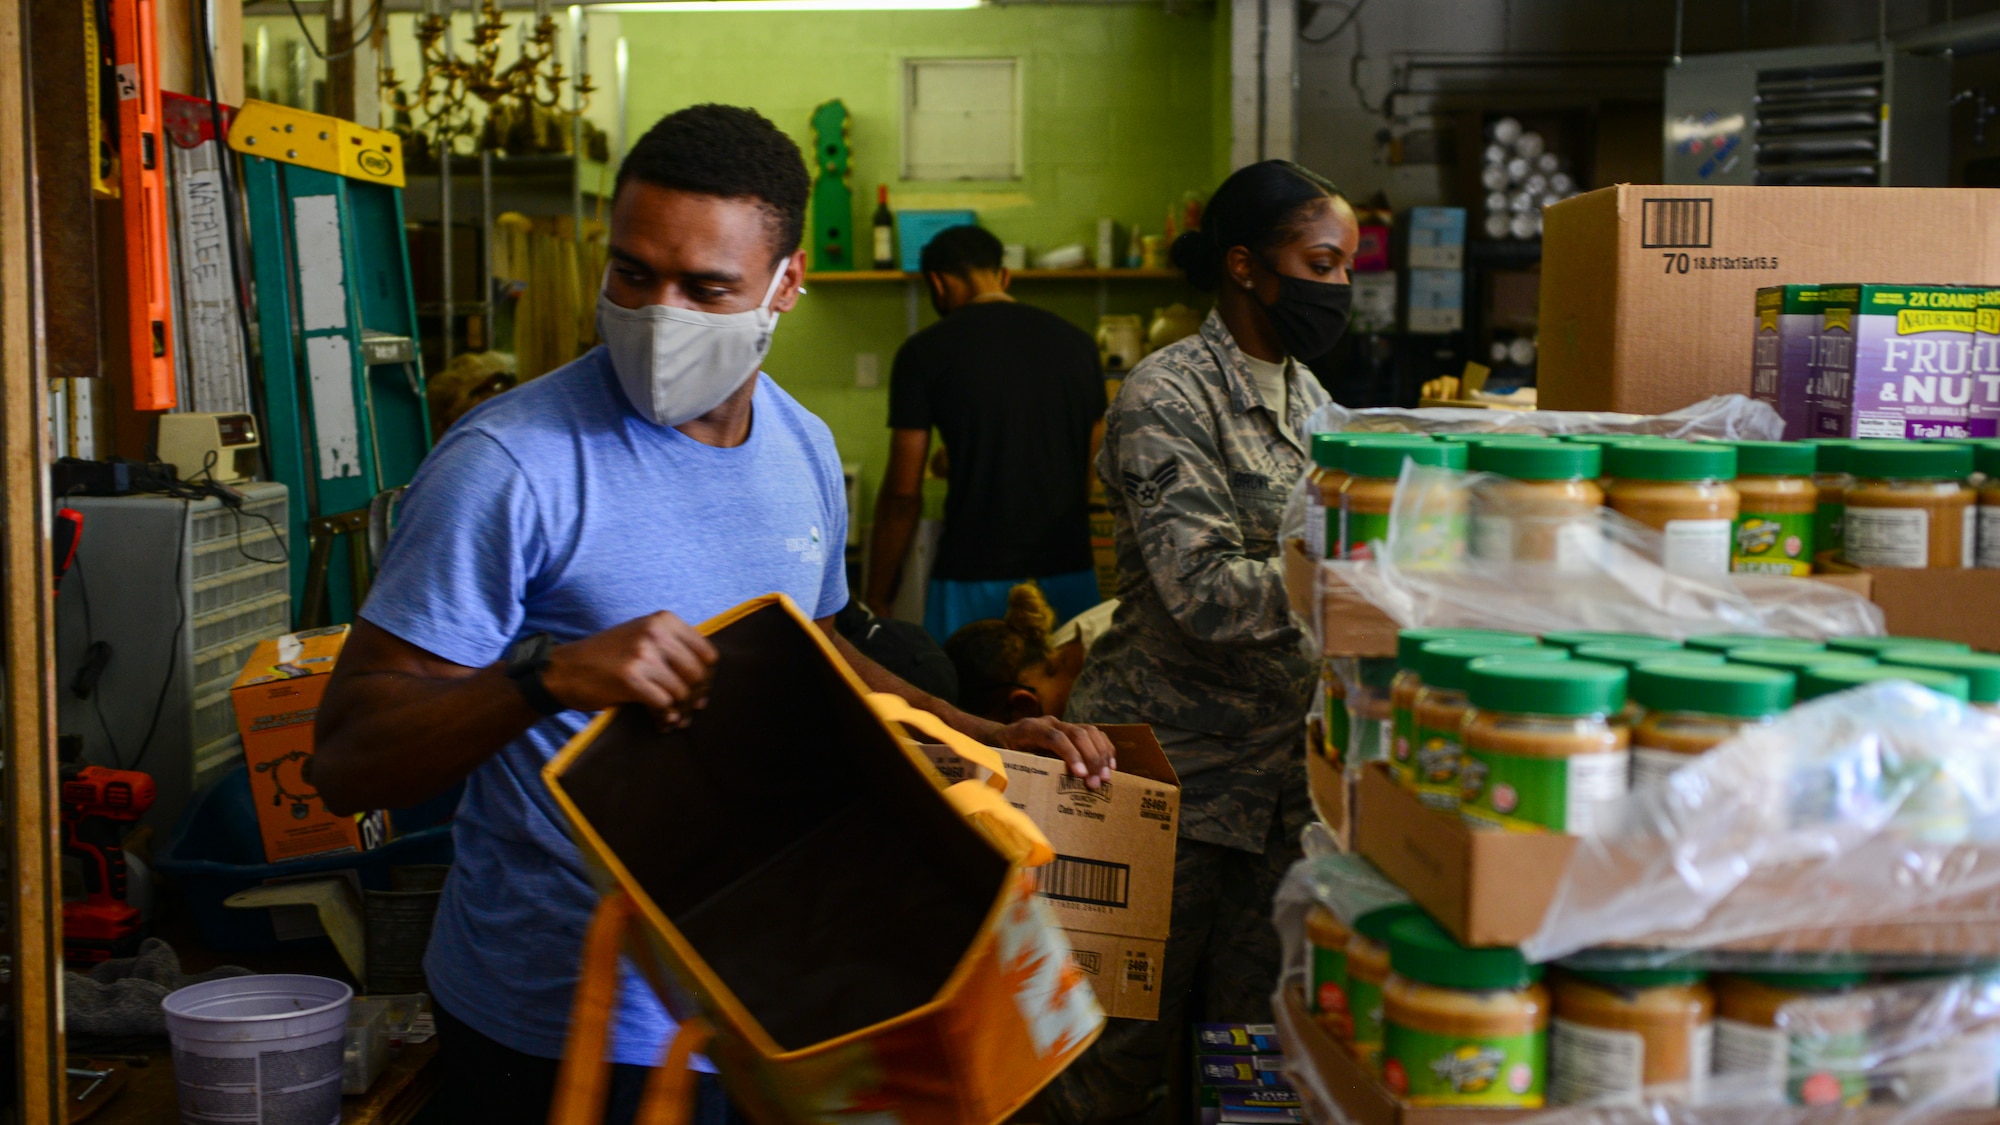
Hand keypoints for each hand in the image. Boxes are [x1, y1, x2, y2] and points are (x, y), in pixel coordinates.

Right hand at [539, 612, 718, 725]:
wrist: (562, 669)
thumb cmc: (607, 657)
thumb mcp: (641, 636)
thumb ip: (674, 649)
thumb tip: (707, 685)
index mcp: (663, 620)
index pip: (708, 653)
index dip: (707, 677)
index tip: (697, 691)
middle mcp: (656, 633)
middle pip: (698, 674)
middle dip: (696, 697)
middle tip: (687, 710)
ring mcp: (643, 655)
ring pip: (682, 692)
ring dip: (680, 711)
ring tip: (671, 719)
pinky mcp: (631, 678)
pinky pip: (664, 705)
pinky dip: (664, 718)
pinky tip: (659, 722)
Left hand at [996, 717, 1116, 789]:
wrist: (1000, 737)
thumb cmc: (1002, 755)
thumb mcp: (1004, 761)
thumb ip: (1015, 770)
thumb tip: (1024, 794)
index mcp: (1029, 729)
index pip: (1054, 737)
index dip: (1070, 754)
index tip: (1081, 775)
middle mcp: (1048, 722)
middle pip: (1077, 733)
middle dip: (1090, 758)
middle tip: (1096, 783)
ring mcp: (1061, 723)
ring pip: (1089, 731)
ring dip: (1100, 754)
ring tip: (1105, 777)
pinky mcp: (1071, 729)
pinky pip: (1094, 734)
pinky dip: (1104, 748)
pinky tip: (1109, 765)